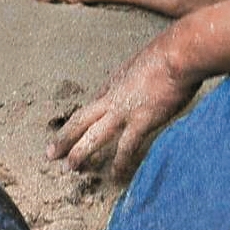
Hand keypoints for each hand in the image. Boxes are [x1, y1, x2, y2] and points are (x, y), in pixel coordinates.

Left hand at [46, 36, 199, 178]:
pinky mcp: (140, 121)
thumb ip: (142, 73)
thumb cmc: (169, 53)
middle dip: (65, 137)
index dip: (84, 119)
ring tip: (69, 168)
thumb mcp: (146, 59)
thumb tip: (150, 77)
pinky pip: (125, 148)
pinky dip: (119, 163)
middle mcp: (113, 96)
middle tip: (50, 153)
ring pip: (93, 136)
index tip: (78, 129)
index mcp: (115, 80)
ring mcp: (124, 110)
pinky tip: (115, 176)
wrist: (178, 54)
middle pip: (81, 119)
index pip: (94, 103)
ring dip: (80, 152)